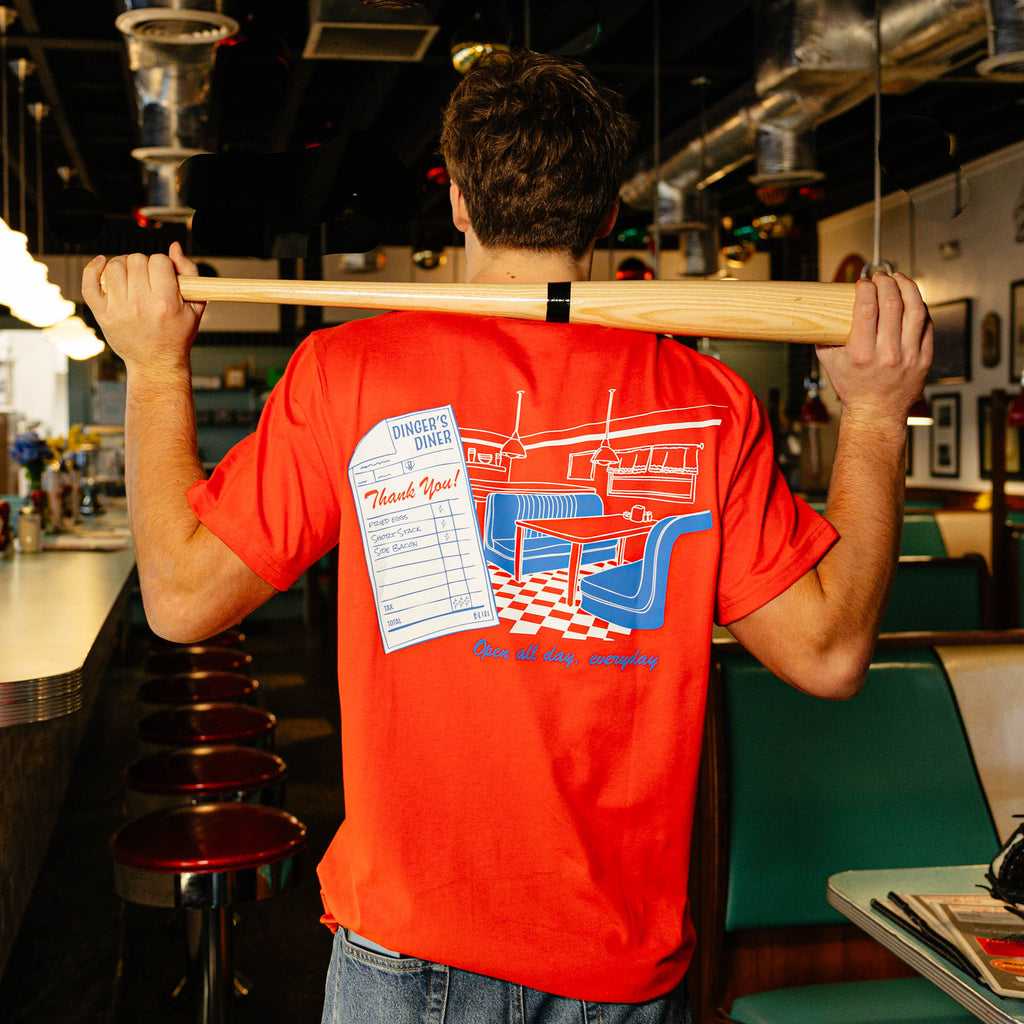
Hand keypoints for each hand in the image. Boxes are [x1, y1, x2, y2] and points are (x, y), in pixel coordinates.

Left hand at [81, 241, 205, 371]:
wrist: (156, 364)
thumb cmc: (178, 335)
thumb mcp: (195, 307)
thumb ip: (189, 274)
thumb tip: (174, 247)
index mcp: (165, 303)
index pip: (159, 261)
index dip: (164, 265)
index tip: (165, 277)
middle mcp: (140, 305)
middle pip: (136, 260)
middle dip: (144, 265)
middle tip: (149, 279)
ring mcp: (118, 310)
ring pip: (114, 266)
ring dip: (123, 266)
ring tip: (131, 277)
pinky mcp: (102, 314)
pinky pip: (89, 282)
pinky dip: (93, 268)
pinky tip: (102, 264)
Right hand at [816, 271, 932, 428]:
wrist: (876, 412)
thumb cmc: (852, 388)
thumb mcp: (830, 364)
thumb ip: (825, 337)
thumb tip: (823, 311)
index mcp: (861, 354)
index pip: (867, 309)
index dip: (866, 289)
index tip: (863, 283)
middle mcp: (887, 354)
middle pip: (892, 303)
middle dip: (886, 282)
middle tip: (880, 276)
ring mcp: (909, 356)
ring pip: (915, 309)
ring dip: (907, 287)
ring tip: (899, 279)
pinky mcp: (924, 358)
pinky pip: (926, 324)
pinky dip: (919, 306)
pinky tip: (911, 299)